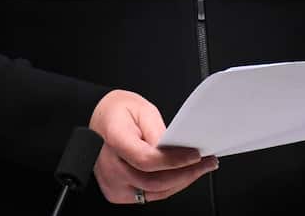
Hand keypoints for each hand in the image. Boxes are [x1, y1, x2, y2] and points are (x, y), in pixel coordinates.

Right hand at [89, 89, 217, 203]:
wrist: (96, 119)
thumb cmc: (116, 112)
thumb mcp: (141, 109)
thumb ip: (158, 131)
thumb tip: (178, 149)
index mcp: (114, 140)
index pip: (146, 159)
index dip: (174, 160)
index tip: (195, 155)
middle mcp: (110, 166)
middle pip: (153, 181)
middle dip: (186, 174)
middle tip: (207, 163)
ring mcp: (112, 183)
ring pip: (154, 192)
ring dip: (181, 182)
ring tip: (200, 169)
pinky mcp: (117, 192)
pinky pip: (148, 195)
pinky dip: (168, 187)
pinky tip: (182, 175)